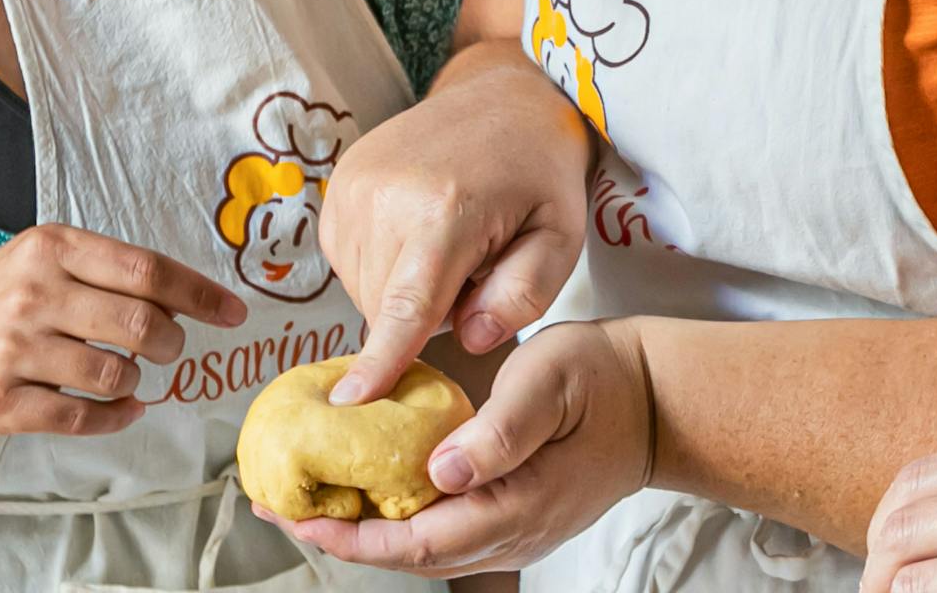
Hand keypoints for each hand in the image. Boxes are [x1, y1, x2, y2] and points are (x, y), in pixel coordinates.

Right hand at [0, 222, 245, 437]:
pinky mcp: (0, 403)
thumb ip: (106, 272)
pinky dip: (116, 417)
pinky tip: (120, 409)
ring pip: (116, 375)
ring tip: (124, 375)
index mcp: (49, 247)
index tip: (233, 312)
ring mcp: (13, 350)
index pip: (146, 270)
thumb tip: (189, 301)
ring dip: (136, 381)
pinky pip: (82, 417)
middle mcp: (31, 293)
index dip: (200, 295)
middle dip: (171, 344)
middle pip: (140, 325)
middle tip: (167, 349)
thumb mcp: (38, 261)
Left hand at [266, 317, 653, 576]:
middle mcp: (510, 536)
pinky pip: (441, 531)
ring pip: (422, 548)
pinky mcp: (512, 516)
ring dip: (362, 527)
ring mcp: (513, 533)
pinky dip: (394, 516)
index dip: (350, 534)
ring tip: (307, 498)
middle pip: (408, 556)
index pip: (415, 542)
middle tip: (276, 505)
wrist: (660, 402)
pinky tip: (367, 487)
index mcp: (515, 507)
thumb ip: (500, 429)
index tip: (298, 516)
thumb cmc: (606, 380)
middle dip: (339, 534)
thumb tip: (441, 471)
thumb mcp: (552, 382)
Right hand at [320, 49, 593, 403]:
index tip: (350, 404)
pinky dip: (384, 265)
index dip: (379, 361)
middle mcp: (386, 196)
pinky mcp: (339, 183)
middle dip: (427, 314)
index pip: (406, 308)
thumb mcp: (561, 236)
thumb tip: (471, 339)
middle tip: (474, 272)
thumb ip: (524, 295)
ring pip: (364, 288)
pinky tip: (420, 235)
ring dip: (403, 290)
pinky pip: (350, 261)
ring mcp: (354, 185)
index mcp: (445, 210)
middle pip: (385, 309)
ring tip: (450, 246)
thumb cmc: (541, 173)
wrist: (503, 95)